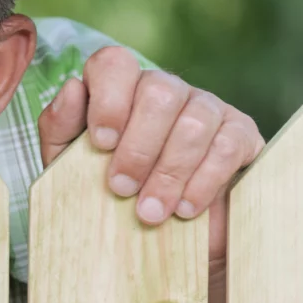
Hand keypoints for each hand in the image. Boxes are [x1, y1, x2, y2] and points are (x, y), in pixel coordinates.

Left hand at [37, 46, 263, 261]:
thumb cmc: (107, 192)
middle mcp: (165, 87)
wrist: (161, 239)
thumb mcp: (69, 164)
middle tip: (121, 188)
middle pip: (159, 92)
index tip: (101, 144)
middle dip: (138, 146)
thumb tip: (72, 88)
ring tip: (150, 212)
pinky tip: (185, 210)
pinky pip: (227, 147)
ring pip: (194, 121)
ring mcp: (207, 105)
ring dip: (168, 172)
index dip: (108, 99)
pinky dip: (202, 182)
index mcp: (121, 86)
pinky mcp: (241, 133)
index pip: (115, 62)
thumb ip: (60, 126)